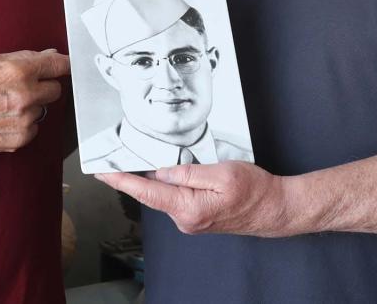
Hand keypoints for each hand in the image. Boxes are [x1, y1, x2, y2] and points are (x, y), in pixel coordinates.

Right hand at [0, 49, 69, 155]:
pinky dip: (24, 124)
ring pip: (43, 110)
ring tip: (5, 105)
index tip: (66, 67)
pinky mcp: (20, 139)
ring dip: (31, 107)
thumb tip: (50, 56)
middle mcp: (25, 95)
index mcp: (18, 71)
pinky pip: (34, 128)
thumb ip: (24, 58)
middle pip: (55, 90)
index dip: (63, 66)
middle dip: (43, 87)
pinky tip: (4, 119)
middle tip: (25, 88)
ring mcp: (24, 119)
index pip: (58, 66)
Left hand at [96, 161, 292, 236]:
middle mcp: (185, 218)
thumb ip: (188, 173)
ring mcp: (189, 219)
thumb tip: (161, 172)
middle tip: (114, 156)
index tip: (102, 172)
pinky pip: (175, 195)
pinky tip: (168, 170)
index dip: (121, 181)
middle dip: (132, 175)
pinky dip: (167, 182)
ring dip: (153, 177)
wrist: (274, 209)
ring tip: (143, 157)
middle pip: (151, 192)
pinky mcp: (195, 215)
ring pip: (164, 192)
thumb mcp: (222, 173)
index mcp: (189, 208)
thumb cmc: (254, 191)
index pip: (146, 192)